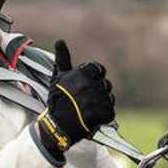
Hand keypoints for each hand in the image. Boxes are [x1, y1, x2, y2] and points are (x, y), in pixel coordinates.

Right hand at [35, 40, 115, 155]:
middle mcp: (92, 85)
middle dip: (97, 92)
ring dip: (101, 104)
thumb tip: (60, 40)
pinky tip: (91, 118)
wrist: (57, 127)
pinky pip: (110, 112)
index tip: (83, 87)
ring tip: (87, 110)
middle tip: (83, 101)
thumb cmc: (56, 100)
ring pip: (109, 98)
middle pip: (105, 84)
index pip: (99, 70)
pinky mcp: (104, 114)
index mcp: (83, 73)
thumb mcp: (58, 77)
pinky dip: (103, 116)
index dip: (93, 78)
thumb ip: (62, 58)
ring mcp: (99, 100)